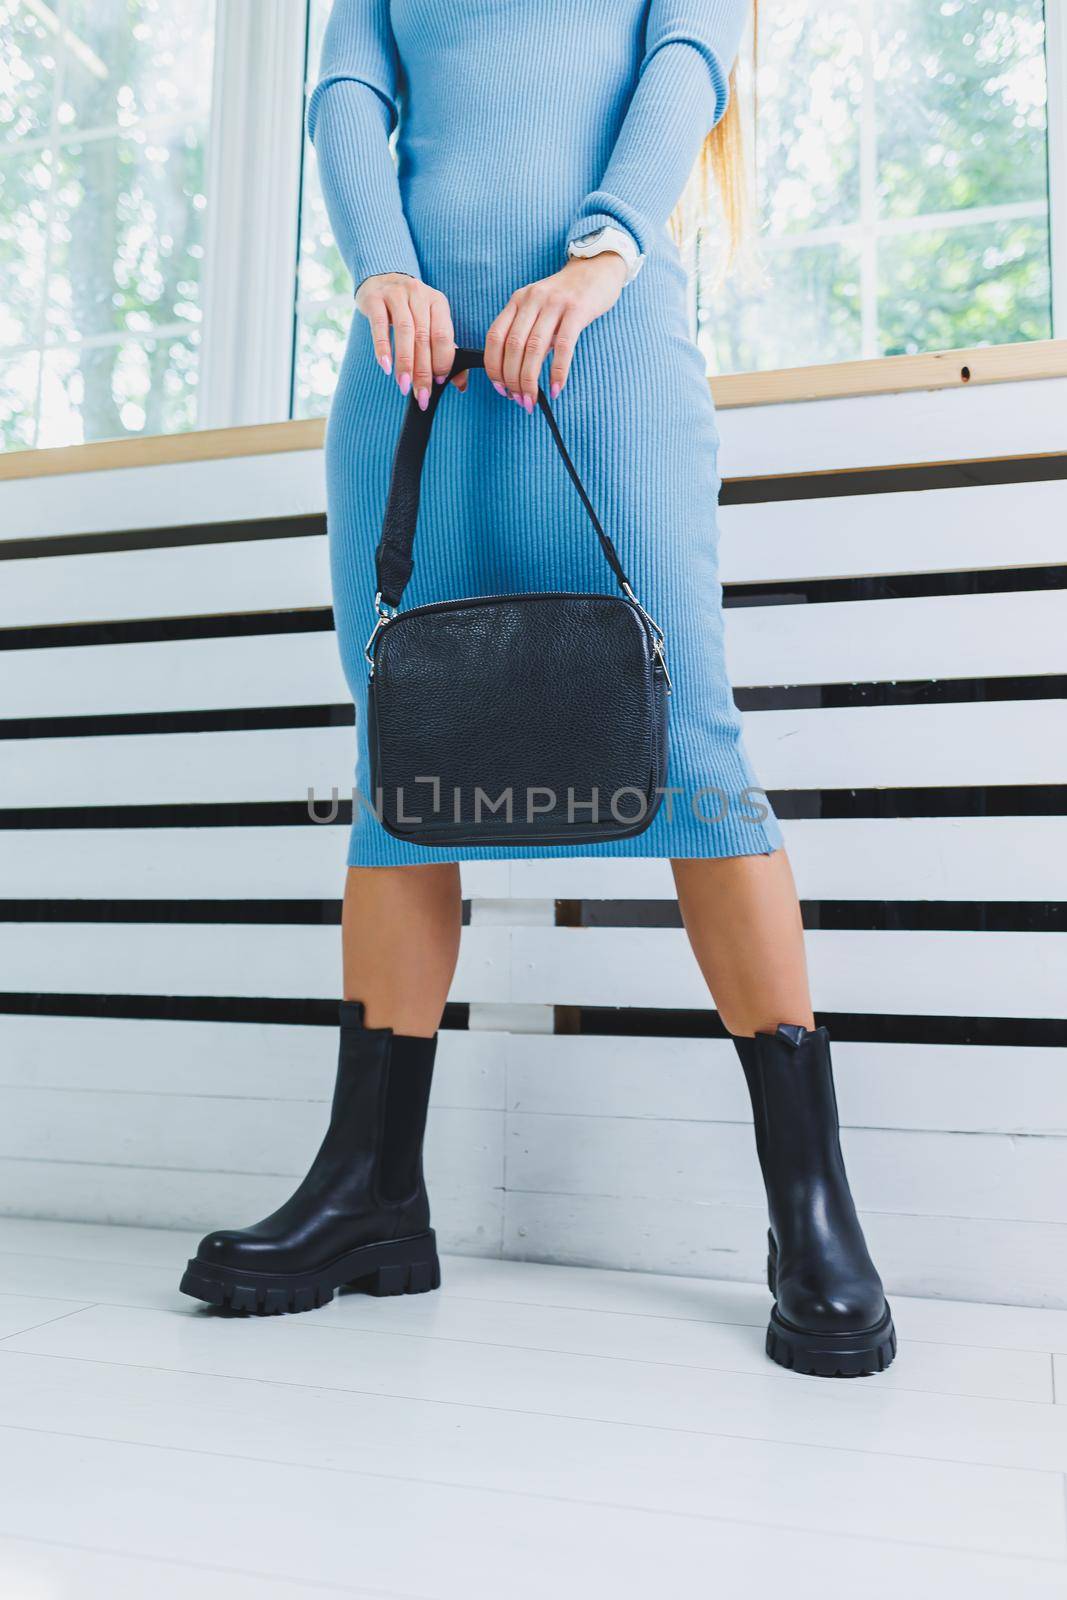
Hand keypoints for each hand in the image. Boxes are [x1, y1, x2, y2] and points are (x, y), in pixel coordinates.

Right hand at [355, 272, 466, 406]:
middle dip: (423, 371)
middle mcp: (419, 295)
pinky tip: (386, 366)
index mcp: (438, 302)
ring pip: (404, 332)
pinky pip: (380, 325)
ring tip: (404, 386)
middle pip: (424, 337)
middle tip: (421, 395)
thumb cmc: (409, 309)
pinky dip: (383, 347)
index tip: (439, 382)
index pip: (443, 335)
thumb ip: (444, 352)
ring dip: (405, 363)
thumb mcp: (429, 324)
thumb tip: (460, 384)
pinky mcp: (375, 298)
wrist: (381, 279)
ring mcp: (396, 294)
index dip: (443, 361)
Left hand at [484, 253, 627, 410]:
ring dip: (530, 380)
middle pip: (513, 346)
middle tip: (518, 400)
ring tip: (531, 400)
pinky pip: (563, 347)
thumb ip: (526, 332)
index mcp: (517, 300)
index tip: (499, 388)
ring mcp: (555, 304)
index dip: (493, 367)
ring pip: (534, 349)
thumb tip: (515, 371)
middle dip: (512, 379)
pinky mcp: (577, 310)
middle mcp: (532, 300)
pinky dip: (557, 372)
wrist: (597, 269)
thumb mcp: (539, 307)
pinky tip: (556, 388)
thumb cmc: (567, 296)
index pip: (495, 337)